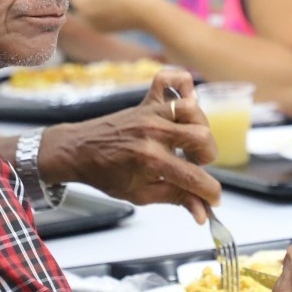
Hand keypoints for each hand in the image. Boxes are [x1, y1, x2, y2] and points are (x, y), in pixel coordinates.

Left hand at [39, 69, 222, 222]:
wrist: (78, 150)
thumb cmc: (105, 173)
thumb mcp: (140, 195)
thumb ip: (176, 199)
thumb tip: (202, 212)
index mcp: (150, 160)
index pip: (194, 177)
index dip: (210, 192)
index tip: (213, 199)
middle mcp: (152, 132)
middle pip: (202, 138)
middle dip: (207, 157)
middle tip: (196, 165)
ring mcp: (150, 113)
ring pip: (192, 109)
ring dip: (200, 127)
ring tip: (190, 141)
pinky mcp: (146, 102)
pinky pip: (168, 79)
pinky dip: (182, 84)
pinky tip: (187, 100)